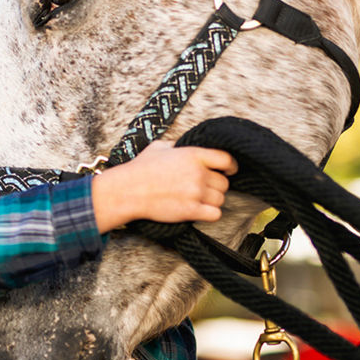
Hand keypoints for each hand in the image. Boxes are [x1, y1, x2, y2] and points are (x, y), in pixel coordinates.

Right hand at [90, 141, 237, 232]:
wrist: (128, 190)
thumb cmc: (141, 168)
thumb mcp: (160, 147)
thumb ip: (177, 145)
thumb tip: (183, 145)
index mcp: (194, 155)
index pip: (226, 159)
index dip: (231, 166)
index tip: (229, 171)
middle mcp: (198, 173)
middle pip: (224, 183)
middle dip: (217, 186)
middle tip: (206, 188)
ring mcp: (196, 193)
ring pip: (221, 199)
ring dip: (213, 200)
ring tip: (200, 199)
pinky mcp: (191, 210)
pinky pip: (215, 214)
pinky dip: (211, 214)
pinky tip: (202, 211)